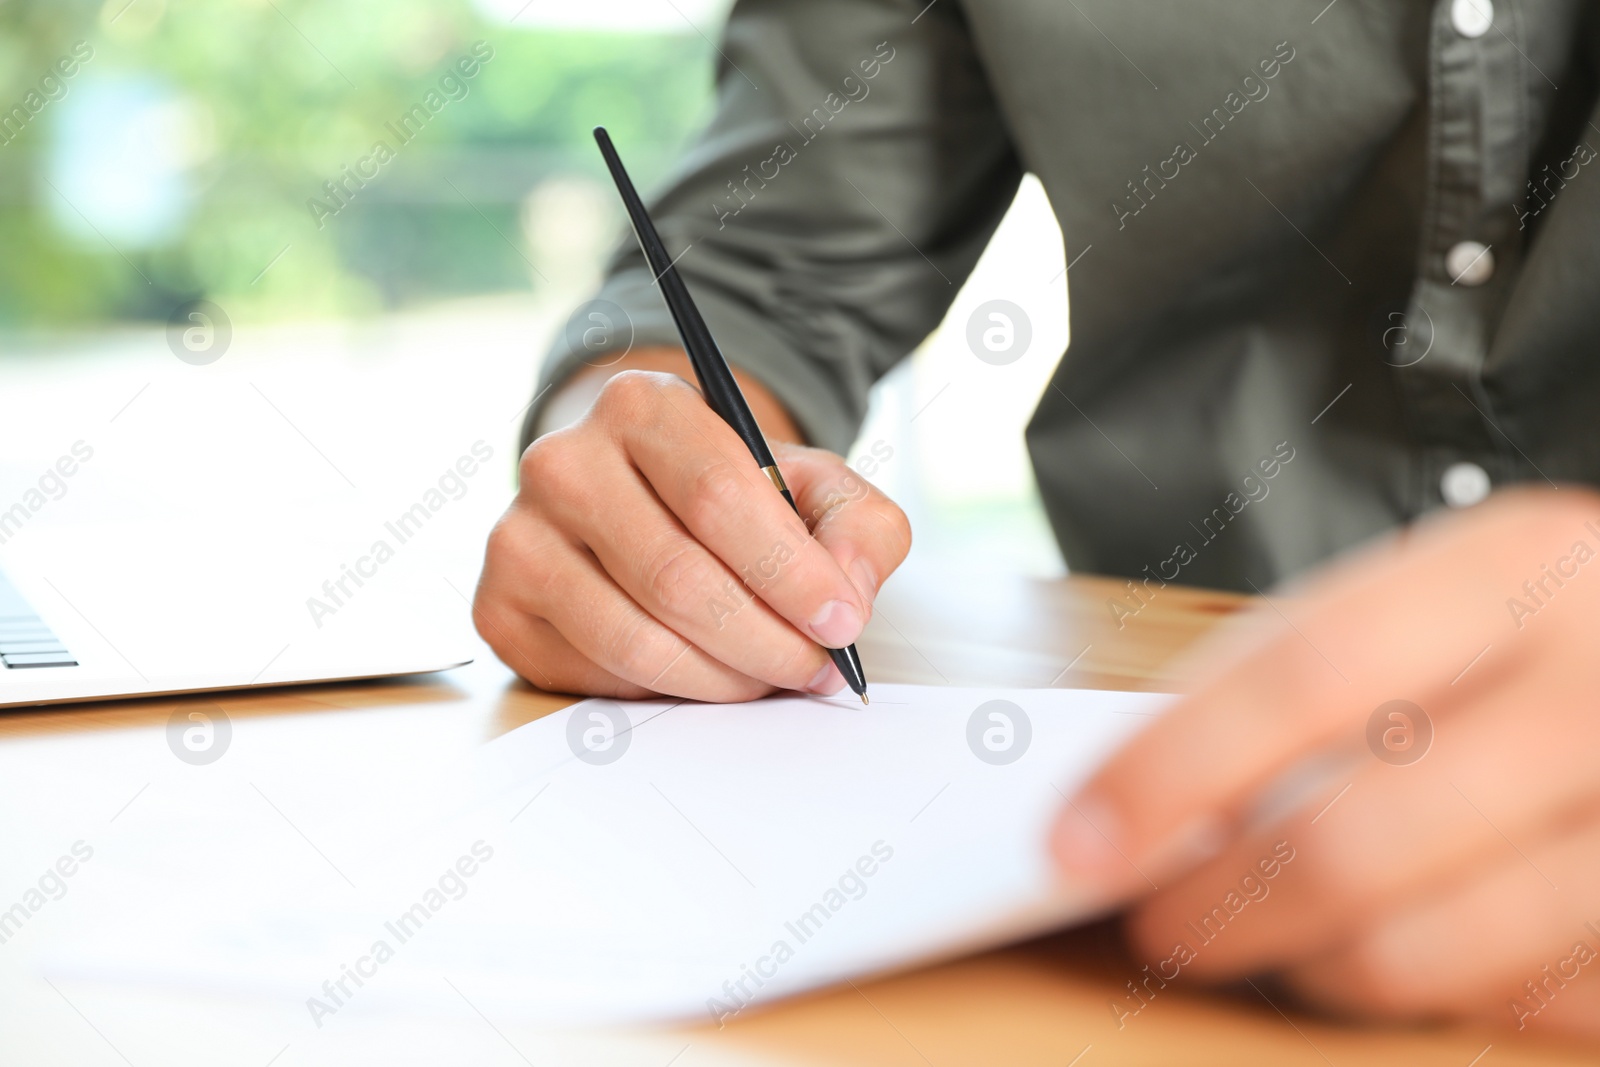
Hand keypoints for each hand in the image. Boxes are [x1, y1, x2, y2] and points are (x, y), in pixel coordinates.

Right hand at [474, 361, 909, 701]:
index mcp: (641, 407)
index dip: (789, 572)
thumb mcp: (813, 487)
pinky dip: (667, 693)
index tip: (841, 622)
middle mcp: (563, 462)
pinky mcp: (499, 610)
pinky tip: (701, 672)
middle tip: (814, 669)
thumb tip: (846, 595)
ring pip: (634, 640)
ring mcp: (518, 537)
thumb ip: (858, 528)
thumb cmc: (733, 497)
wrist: (641, 504)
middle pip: (676, 577)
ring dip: (722, 679)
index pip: (716, 494)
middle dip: (764, 640)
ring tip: (769, 677)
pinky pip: (597, 677)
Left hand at [1051, 488, 1599, 1035]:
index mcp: (1524, 568)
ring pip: (1427, 952)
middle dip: (1216, 905)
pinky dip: (1428, 993)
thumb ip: (1305, 680)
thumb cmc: (1541, 634)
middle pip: (1354, 836)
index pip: (1306, 674)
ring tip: (1268, 939)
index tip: (1077, 839)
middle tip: (1156, 922)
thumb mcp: (1440, 600)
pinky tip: (1398, 945)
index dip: (1171, 768)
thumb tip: (1149, 797)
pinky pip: (1515, 1005)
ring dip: (1308, 965)